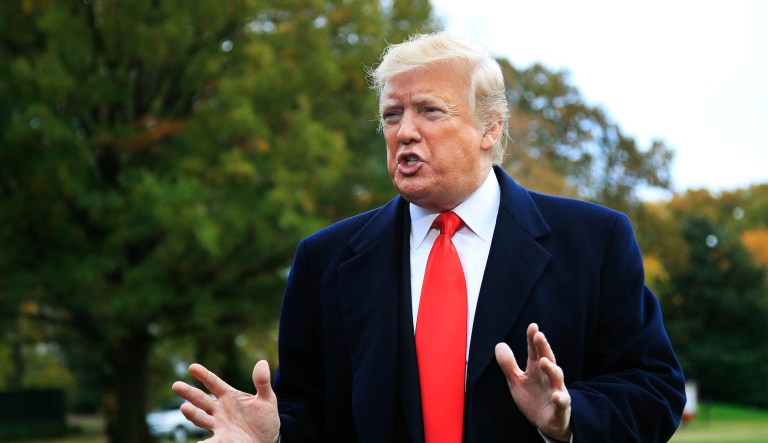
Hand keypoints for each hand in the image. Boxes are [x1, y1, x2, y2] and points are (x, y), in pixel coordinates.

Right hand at [171, 360, 279, 442]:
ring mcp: (219, 426)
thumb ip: (263, 382)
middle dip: (189, 393)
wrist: (268, 440)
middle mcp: (219, 410)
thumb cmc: (265, 418)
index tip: (192, 367)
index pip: (214, 383)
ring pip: (201, 419)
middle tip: (176, 385)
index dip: (204, 375)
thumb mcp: (267, 399)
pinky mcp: (222, 440)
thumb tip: (262, 362)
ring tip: (184, 408)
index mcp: (229, 396)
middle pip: (201, 399)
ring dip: (192, 414)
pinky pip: (210, 442)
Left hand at [495, 323, 571, 441]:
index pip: (535, 351)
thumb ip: (508, 364)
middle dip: (544, 348)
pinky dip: (560, 399)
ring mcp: (556, 391)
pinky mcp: (560, 408)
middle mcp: (548, 377)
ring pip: (557, 378)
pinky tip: (556, 396)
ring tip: (544, 361)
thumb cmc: (533, 398)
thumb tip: (499, 344)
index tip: (532, 326)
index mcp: (537, 369)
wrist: (547, 423)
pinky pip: (562, 402)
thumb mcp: (517, 381)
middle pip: (547, 359)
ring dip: (551, 369)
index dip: (533, 339)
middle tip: (539, 335)